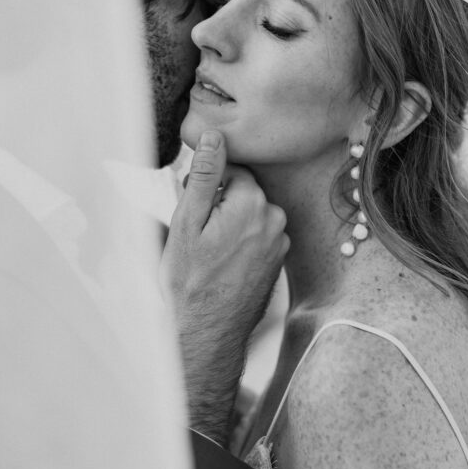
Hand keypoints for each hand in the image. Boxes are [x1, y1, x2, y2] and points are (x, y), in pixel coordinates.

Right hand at [161, 130, 288, 442]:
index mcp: (254, 204)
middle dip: (220, 204)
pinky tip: (222, 265)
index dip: (207, 187)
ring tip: (208, 253)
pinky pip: (257, 237)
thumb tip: (213, 136)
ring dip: (230, 224)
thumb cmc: (190, 280)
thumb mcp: (186, 222)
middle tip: (197, 235)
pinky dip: (241, 244)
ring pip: (250, 215)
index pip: (232, 172)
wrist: (207, 333)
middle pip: (243, 192)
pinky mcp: (278, 262)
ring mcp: (280, 243)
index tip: (193, 210)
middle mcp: (276, 220)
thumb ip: (203, 174)